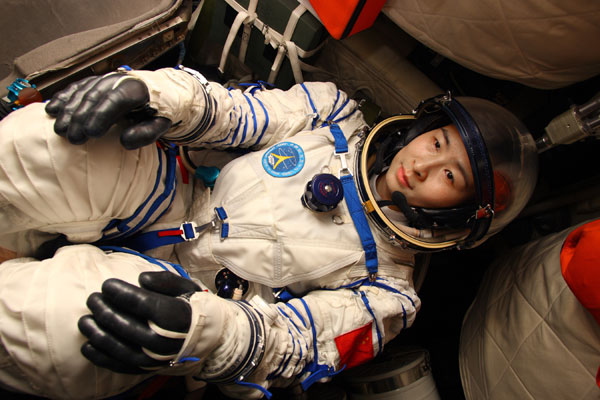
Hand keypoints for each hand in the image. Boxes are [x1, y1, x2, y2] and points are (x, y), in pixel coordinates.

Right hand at [45, 73, 171, 148]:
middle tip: (73, 139)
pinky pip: (76, 88)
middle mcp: (117, 80)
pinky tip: (52, 110)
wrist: (160, 91)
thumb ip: (147, 133)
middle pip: (94, 97)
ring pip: (81, 92)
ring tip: (60, 130)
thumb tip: (125, 142)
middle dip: (81, 118)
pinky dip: (63, 98)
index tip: (91, 134)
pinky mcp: (95, 82)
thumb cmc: (159, 111)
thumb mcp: (161, 124)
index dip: (101, 116)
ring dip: (68, 111)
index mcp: (136, 89)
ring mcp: (104, 79)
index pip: (115, 100)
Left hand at [78, 271, 198, 373]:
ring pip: (117, 347)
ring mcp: (153, 357)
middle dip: (103, 310)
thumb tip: (141, 278)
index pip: (139, 303)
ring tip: (84, 320)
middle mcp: (162, 339)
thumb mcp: (186, 287)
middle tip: (92, 299)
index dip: (119, 292)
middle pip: (124, 324)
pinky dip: (100, 357)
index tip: (107, 284)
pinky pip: (119, 365)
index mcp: (173, 315)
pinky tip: (87, 345)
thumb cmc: (194, 309)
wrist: (209, 339)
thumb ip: (163, 280)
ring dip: (96, 333)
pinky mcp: (146, 369)